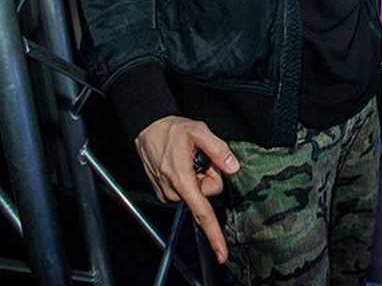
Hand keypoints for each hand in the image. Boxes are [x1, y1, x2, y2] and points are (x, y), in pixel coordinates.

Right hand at [136, 115, 239, 263]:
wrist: (149, 129)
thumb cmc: (171, 130)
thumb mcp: (199, 132)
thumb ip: (218, 150)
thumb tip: (232, 167)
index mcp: (182, 180)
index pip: (202, 212)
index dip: (214, 234)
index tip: (221, 252)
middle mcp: (174, 191)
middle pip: (207, 194)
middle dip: (210, 176)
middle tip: (201, 157)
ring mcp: (168, 192)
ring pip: (198, 192)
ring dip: (199, 175)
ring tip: (190, 157)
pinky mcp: (166, 191)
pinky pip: (189, 190)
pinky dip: (191, 177)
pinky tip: (184, 163)